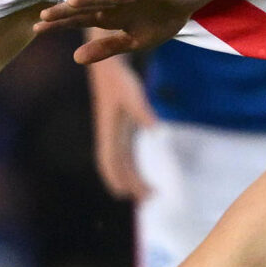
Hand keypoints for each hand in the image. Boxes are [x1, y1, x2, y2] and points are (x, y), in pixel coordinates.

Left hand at [35, 0, 212, 63]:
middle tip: (42, 17)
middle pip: (86, 9)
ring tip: (71, 3)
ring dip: (90, 0)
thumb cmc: (159, 19)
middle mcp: (115, 4)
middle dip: (66, 13)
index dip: (59, 24)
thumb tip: (75, 58)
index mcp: (110, 18)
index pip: (79, 21)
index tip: (36, 28)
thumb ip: (106, 49)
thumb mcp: (133, 42)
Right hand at [87, 54, 157, 199]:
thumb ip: (143, 112)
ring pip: (122, 164)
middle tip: (150, 198)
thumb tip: (156, 129)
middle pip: (118, 168)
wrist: (109, 68)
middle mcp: (110, 137)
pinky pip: (127, 156)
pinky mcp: (123, 131)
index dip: (116, 178)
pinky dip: (133, 169)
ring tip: (150, 194)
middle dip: (131, 184)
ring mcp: (115, 135)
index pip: (111, 161)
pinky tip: (142, 178)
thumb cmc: (120, 80)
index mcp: (109, 132)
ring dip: (133, 180)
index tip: (126, 194)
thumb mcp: (133, 95)